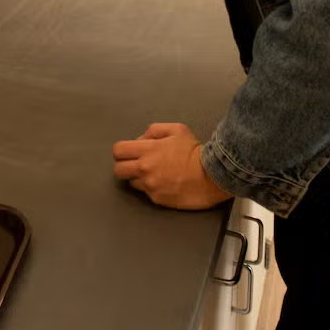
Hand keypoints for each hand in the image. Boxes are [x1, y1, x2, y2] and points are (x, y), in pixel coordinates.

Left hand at [112, 122, 231, 209]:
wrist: (212, 175)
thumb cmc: (194, 151)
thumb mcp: (176, 130)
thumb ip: (154, 130)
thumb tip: (140, 140)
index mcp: (147, 149)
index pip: (118, 150)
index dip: (122, 151)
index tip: (130, 152)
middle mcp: (144, 168)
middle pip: (118, 170)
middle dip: (124, 166)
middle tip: (136, 165)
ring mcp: (150, 185)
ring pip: (131, 183)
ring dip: (138, 178)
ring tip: (153, 175)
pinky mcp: (157, 199)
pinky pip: (146, 193)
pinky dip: (151, 188)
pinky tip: (163, 184)